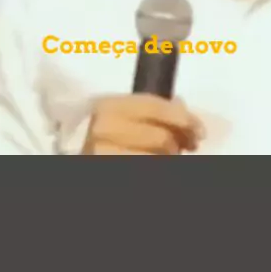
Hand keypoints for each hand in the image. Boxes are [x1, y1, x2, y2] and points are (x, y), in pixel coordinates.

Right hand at [81, 94, 203, 154]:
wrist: (71, 147)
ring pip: (155, 158)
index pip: (156, 107)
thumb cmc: (98, 127)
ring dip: (169, 158)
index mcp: (108, 104)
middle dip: (179, 143)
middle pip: (161, 137)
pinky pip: (144, 167)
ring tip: (169, 155)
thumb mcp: (118, 110)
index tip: (199, 130)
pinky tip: (156, 161)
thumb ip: (148, 106)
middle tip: (186, 146)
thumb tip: (182, 105)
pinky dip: (156, 166)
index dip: (184, 118)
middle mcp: (104, 128)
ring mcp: (103, 152)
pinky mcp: (105, 166)